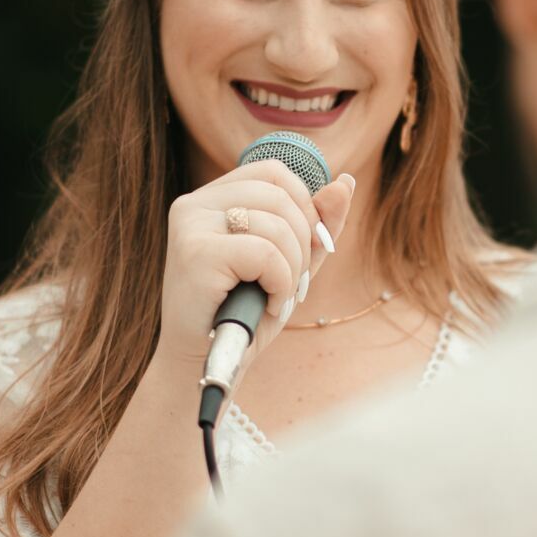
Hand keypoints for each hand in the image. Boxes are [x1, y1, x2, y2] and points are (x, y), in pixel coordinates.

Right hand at [154, 161, 356, 365]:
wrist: (205, 365)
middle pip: (280, 194)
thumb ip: (317, 223)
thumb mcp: (291, 263)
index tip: (308, 249)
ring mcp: (191, 226)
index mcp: (212, 199)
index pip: (274, 172)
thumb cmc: (246, 314)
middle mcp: (195, 204)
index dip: (305, 206)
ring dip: (294, 268)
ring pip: (276, 224)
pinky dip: (281, 284)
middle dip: (303, 242)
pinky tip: (271, 306)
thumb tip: (345, 181)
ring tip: (279, 297)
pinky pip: (265, 253)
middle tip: (293, 282)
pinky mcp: (195, 254)